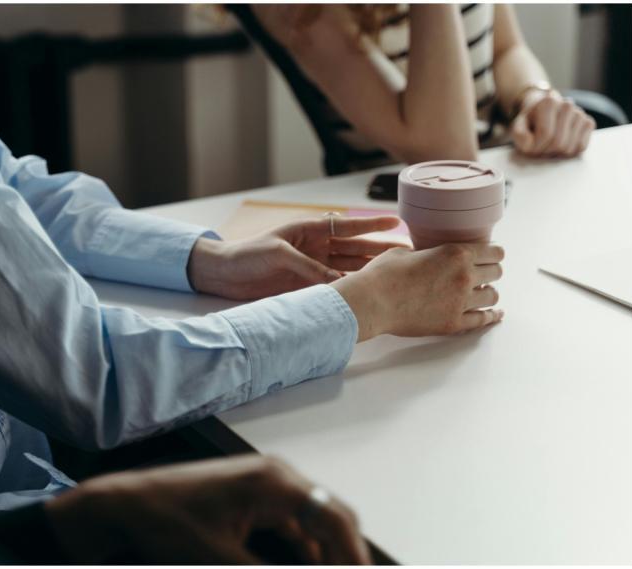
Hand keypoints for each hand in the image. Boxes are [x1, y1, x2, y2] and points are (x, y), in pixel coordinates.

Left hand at [44, 455, 370, 563]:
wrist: (125, 504)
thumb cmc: (166, 521)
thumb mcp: (222, 560)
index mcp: (275, 482)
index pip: (335, 518)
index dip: (354, 556)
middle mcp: (275, 474)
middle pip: (330, 515)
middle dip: (343, 553)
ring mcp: (263, 481)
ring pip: (311, 519)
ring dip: (322, 552)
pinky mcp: (250, 492)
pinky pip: (290, 519)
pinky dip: (301, 545)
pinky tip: (303, 565)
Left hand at [188, 216, 406, 299]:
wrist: (225, 274)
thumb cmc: (247, 254)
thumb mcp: (279, 255)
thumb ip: (309, 268)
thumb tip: (336, 283)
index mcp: (310, 230)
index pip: (348, 226)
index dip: (373, 224)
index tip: (397, 220)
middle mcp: (315, 248)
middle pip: (355, 248)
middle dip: (380, 250)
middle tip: (406, 252)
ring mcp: (312, 267)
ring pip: (348, 268)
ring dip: (368, 270)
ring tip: (393, 274)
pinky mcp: (306, 285)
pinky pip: (333, 286)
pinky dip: (348, 289)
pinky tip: (365, 293)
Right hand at [332, 242, 503, 340]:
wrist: (371, 302)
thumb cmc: (382, 275)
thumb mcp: (405, 252)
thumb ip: (426, 253)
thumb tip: (427, 255)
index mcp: (455, 254)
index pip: (494, 252)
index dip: (493, 253)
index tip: (490, 257)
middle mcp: (464, 276)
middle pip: (497, 273)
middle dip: (491, 272)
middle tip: (484, 274)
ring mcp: (460, 302)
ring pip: (493, 297)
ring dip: (488, 294)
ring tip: (482, 294)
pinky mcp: (453, 323)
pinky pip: (482, 320)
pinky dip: (491, 317)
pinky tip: (495, 315)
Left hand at [511, 91, 594, 157]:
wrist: (542, 113)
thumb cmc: (530, 123)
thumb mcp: (518, 128)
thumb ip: (519, 136)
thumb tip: (530, 143)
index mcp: (548, 103)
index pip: (546, 134)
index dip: (536, 147)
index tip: (530, 146)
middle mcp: (567, 105)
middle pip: (559, 143)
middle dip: (546, 151)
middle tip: (539, 147)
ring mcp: (580, 113)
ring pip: (570, 147)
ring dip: (557, 153)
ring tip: (549, 144)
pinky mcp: (588, 123)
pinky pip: (581, 147)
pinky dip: (569, 152)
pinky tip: (561, 144)